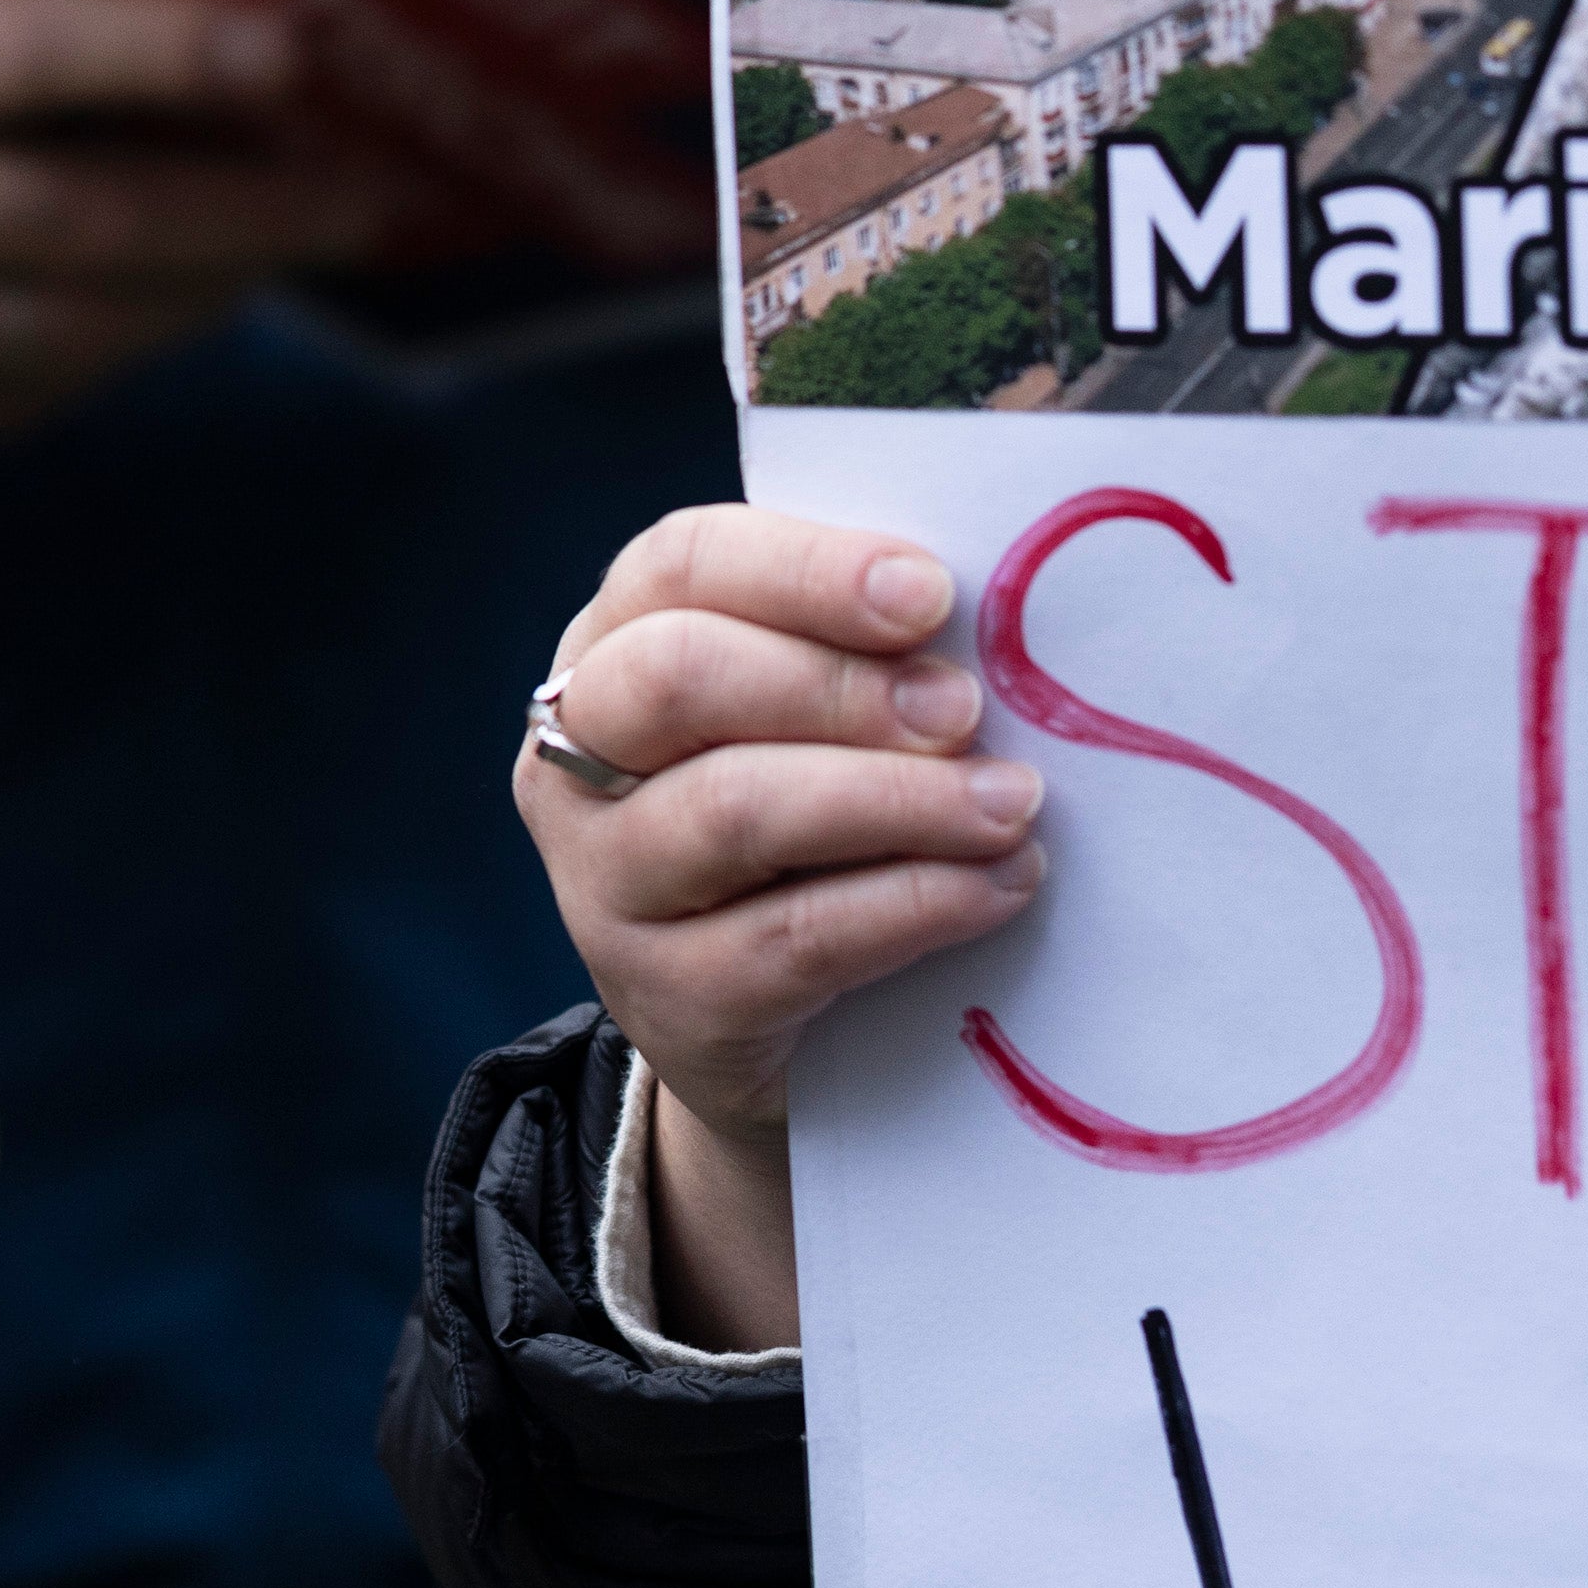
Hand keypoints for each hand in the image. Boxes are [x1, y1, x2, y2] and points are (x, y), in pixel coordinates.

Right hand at [0, 0, 418, 481]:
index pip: (24, 53)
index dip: (168, 52)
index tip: (292, 52)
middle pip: (92, 216)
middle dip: (247, 206)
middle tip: (356, 190)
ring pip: (83, 326)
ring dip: (210, 286)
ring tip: (294, 241)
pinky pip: (35, 396)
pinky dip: (126, 347)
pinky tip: (186, 302)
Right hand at [520, 506, 1044, 1352]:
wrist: (772, 1021)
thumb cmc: (807, 823)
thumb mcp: (809, 719)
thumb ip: (861, 654)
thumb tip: (986, 627)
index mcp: (611, 644)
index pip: (681, 566)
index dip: (807, 570)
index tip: (931, 595)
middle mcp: (578, 756)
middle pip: (679, 677)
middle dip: (839, 686)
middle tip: (964, 712)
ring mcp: (605, 883)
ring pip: (735, 810)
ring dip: (898, 799)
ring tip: (1010, 806)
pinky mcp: (666, 996)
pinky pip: (793, 939)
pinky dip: (912, 904)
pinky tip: (995, 887)